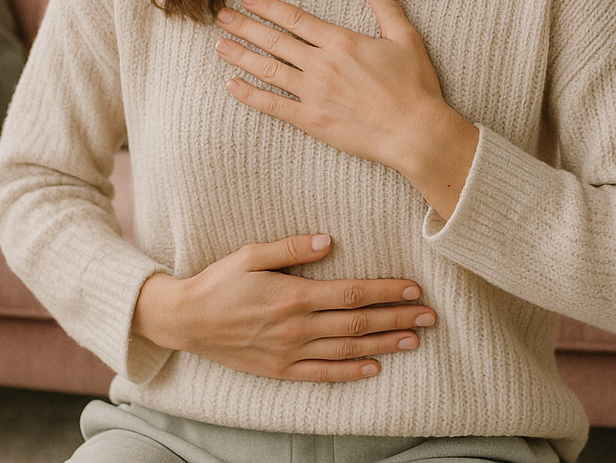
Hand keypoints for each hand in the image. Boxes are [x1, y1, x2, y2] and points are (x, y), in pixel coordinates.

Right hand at [131, 234, 435, 380]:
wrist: (186, 320)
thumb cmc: (219, 281)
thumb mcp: (251, 254)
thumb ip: (291, 248)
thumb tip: (329, 240)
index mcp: (293, 296)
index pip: (351, 293)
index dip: (386, 291)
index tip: (413, 288)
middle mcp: (296, 327)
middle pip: (357, 323)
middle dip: (397, 318)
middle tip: (429, 316)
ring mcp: (289, 353)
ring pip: (347, 350)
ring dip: (383, 345)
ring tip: (414, 340)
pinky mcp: (280, 370)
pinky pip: (322, 374)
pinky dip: (350, 372)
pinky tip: (373, 368)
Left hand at [214, 0, 477, 217]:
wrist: (417, 133)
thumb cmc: (415, 85)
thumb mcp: (405, 36)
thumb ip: (384, 3)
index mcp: (342, 42)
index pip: (295, 19)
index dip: (269, 7)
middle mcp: (322, 65)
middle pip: (275, 41)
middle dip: (245, 26)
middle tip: (220, 16)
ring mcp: (314, 94)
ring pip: (269, 70)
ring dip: (241, 56)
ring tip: (220, 45)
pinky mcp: (312, 121)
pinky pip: (274, 106)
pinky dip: (251, 95)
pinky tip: (232, 86)